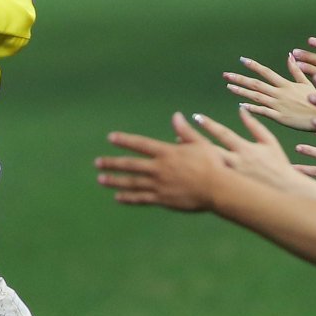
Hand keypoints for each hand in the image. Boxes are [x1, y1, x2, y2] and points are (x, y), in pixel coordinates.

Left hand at [94, 113, 226, 211]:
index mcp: (167, 152)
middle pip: (130, 164)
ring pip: (131, 182)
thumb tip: (176, 115)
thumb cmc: (213, 164)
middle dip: (112, 163)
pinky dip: (128, 198)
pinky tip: (118, 198)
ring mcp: (159, 184)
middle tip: (97, 163)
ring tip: (101, 179)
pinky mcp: (162, 199)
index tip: (111, 138)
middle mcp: (159, 168)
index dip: (125, 141)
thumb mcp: (200, 144)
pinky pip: (141, 198)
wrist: (217, 188)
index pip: (140, 145)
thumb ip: (185, 131)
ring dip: (115, 180)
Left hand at [186, 106, 303, 192]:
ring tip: (179, 153)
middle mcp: (236, 162)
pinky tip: (189, 171)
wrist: (285, 191)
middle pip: (210, 150)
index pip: (223, 134)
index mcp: (245, 149)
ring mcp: (232, 177)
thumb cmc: (278, 165)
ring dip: (193, 159)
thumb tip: (241, 109)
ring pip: (208, 166)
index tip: (196, 117)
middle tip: (178, 134)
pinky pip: (212, 180)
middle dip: (194, 142)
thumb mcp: (269, 142)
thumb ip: (254, 125)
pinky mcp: (231, 188)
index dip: (209, 125)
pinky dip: (200, 174)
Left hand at [224, 55, 315, 132]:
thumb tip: (290, 55)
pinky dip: (252, 108)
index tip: (242, 60)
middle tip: (226, 75)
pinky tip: (242, 105)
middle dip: (239, 79)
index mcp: (285, 84)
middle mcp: (279, 93)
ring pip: (256, 97)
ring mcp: (278, 106)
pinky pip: (262, 112)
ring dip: (241, 91)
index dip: (253, 66)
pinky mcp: (279, 118)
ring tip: (229, 87)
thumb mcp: (306, 83)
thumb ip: (296, 70)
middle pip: (256, 84)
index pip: (266, 72)